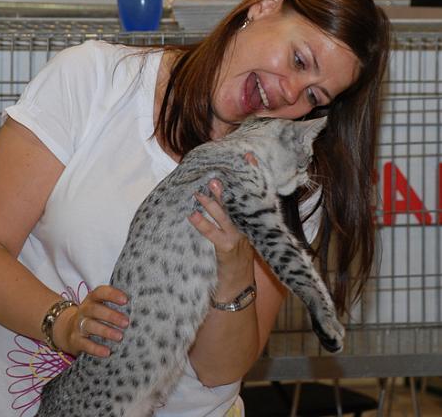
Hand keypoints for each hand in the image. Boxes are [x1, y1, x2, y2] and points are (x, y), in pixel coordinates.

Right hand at [53, 285, 128, 356]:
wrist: (66, 329)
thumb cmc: (92, 316)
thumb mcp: (99, 307)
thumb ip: (114, 305)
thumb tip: (139, 308)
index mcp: (92, 299)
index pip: (100, 292)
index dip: (112, 294)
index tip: (126, 300)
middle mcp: (84, 310)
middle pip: (95, 309)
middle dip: (111, 315)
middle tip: (126, 322)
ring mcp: (78, 325)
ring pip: (90, 326)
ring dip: (105, 331)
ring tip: (120, 337)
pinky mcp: (75, 340)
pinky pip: (85, 344)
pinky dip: (95, 348)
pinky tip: (107, 352)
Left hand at [189, 178, 255, 299]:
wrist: (238, 290)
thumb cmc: (234, 260)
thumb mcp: (236, 234)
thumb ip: (229, 215)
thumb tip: (212, 192)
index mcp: (252, 220)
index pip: (252, 193)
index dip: (252, 175)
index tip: (248, 157)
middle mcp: (249, 226)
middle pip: (240, 201)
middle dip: (230, 186)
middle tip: (216, 174)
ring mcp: (240, 238)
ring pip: (226, 216)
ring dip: (212, 203)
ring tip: (199, 192)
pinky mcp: (228, 249)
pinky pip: (214, 234)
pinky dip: (203, 224)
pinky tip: (192, 216)